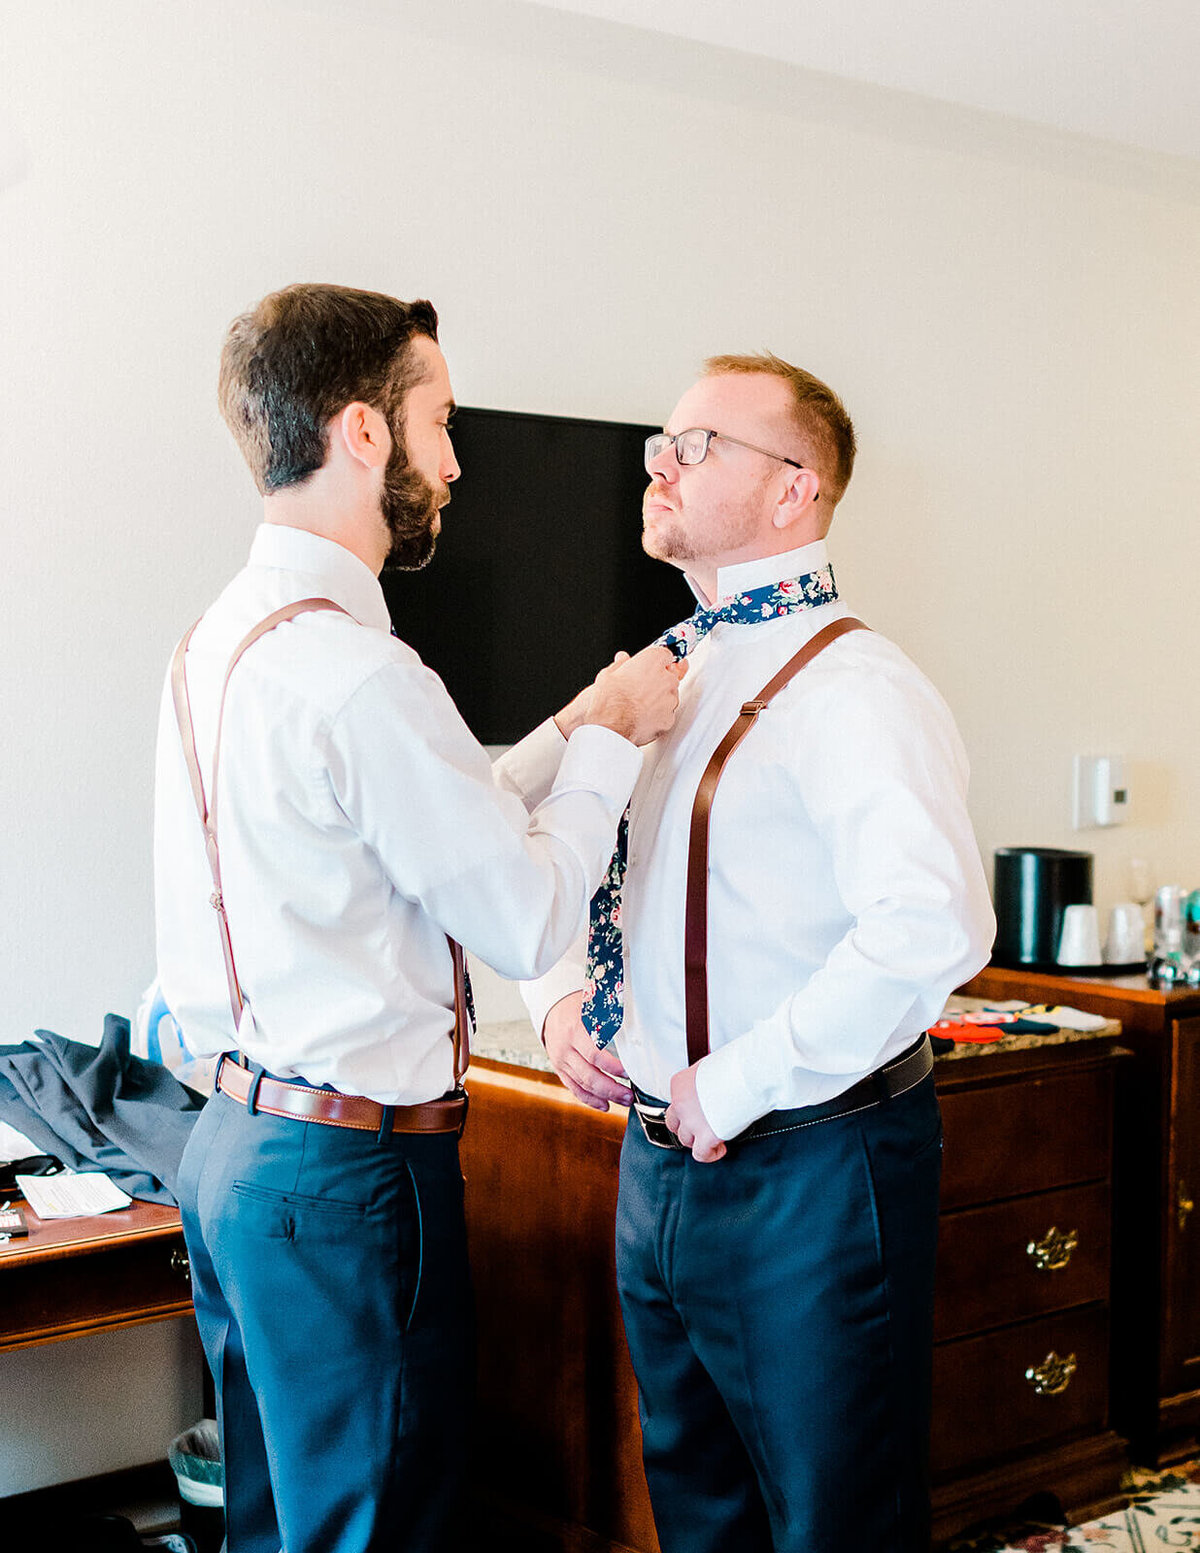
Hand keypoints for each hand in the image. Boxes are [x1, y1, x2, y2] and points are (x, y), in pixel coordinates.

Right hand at [542, 991, 632, 1111]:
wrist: (551, 1006)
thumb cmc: (578, 1005)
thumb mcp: (593, 1005)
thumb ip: (610, 1017)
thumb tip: (638, 1027)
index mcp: (574, 1030)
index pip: (594, 1054)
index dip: (612, 1067)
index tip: (628, 1074)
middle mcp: (565, 1048)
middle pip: (588, 1075)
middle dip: (611, 1089)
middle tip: (629, 1096)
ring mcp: (560, 1060)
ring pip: (581, 1085)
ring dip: (604, 1096)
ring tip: (623, 1101)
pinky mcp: (559, 1069)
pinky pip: (573, 1088)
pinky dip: (589, 1099)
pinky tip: (604, 1105)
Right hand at [585, 645, 686, 745]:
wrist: (611, 725)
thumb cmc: (609, 700)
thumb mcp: (608, 674)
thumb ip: (620, 664)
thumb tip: (621, 659)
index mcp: (652, 662)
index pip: (665, 654)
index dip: (656, 661)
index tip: (652, 665)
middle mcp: (666, 678)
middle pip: (669, 675)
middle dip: (658, 680)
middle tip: (641, 687)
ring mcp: (670, 699)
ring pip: (670, 696)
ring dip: (659, 699)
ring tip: (639, 705)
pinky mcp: (669, 718)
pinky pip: (667, 714)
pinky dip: (658, 716)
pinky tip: (643, 717)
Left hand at [665, 1063, 726, 1162]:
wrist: (747, 1075)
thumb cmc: (734, 1067)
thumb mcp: (708, 1068)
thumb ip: (701, 1083)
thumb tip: (708, 1090)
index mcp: (679, 1084)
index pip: (675, 1104)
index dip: (688, 1111)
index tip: (699, 1112)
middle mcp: (681, 1103)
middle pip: (674, 1124)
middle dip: (687, 1128)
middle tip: (702, 1127)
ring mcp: (692, 1121)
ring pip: (686, 1140)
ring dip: (699, 1141)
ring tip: (714, 1137)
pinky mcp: (706, 1136)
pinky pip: (700, 1155)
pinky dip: (710, 1155)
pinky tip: (720, 1148)